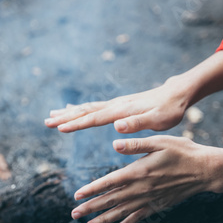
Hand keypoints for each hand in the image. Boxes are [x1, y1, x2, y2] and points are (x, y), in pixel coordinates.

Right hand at [44, 76, 189, 132]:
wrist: (177, 94)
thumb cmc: (170, 109)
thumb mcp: (158, 120)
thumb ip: (138, 123)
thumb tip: (117, 127)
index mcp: (121, 111)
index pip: (94, 118)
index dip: (76, 124)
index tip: (59, 128)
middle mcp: (115, 105)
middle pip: (85, 111)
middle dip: (65, 117)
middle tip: (46, 122)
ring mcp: (116, 104)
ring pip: (87, 108)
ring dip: (69, 113)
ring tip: (52, 116)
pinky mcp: (118, 105)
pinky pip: (93, 107)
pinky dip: (79, 109)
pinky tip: (72, 109)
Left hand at [70, 136, 220, 222]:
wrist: (205, 170)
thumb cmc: (182, 151)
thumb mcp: (159, 141)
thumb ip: (135, 144)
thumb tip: (114, 143)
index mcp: (138, 171)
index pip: (109, 182)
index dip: (91, 189)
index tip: (76, 196)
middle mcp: (141, 189)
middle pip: (111, 200)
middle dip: (91, 208)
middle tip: (74, 215)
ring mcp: (149, 199)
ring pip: (122, 212)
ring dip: (103, 219)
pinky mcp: (158, 205)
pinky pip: (138, 218)